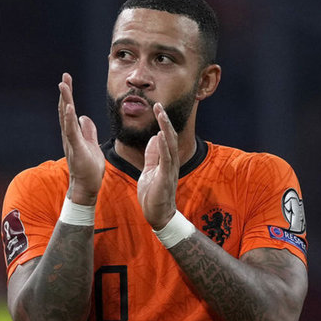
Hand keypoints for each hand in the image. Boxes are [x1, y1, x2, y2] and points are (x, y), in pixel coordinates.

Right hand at [58, 73, 104, 204]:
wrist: (87, 187)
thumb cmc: (89, 168)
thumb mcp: (91, 144)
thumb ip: (88, 130)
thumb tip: (84, 117)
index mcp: (73, 133)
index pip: (69, 110)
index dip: (68, 95)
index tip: (67, 80)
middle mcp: (69, 135)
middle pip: (65, 110)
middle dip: (65, 93)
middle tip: (64, 77)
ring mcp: (71, 142)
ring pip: (66, 118)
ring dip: (66, 101)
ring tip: (63, 86)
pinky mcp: (76, 149)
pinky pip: (72, 132)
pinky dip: (70, 119)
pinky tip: (70, 107)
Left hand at [137, 103, 178, 228]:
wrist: (158, 215)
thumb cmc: (154, 195)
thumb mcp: (149, 170)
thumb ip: (153, 155)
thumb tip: (154, 138)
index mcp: (166, 160)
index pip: (166, 137)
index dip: (162, 122)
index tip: (157, 107)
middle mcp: (171, 163)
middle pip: (170, 137)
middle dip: (164, 121)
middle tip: (159, 105)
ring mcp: (169, 170)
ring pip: (170, 145)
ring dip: (165, 129)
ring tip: (161, 115)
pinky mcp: (165, 178)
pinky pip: (166, 160)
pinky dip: (164, 148)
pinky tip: (160, 136)